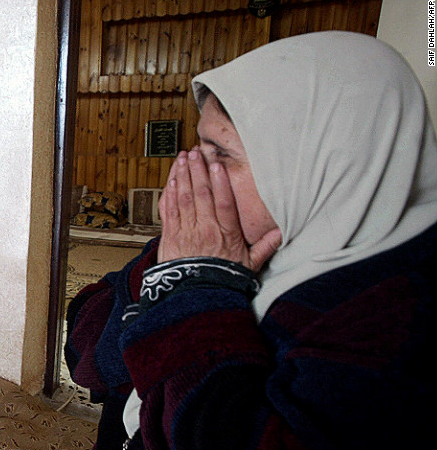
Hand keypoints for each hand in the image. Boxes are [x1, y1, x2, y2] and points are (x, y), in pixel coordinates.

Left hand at [157, 148, 280, 271]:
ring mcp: (186, 232)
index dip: (220, 182)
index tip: (217, 165)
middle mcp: (205, 230)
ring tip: (183, 158)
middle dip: (197, 171)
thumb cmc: (221, 279)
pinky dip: (169, 193)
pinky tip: (171, 180)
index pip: (224, 204)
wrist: (195, 296)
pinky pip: (169, 210)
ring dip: (182, 176)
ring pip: (183, 198)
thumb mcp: (249, 265)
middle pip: (201, 195)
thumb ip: (264, 247)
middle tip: (196, 152)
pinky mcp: (170, 236)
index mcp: (226, 235)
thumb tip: (281, 232)